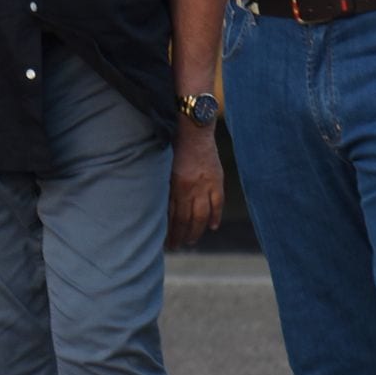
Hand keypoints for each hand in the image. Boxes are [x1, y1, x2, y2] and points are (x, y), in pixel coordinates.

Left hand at [166, 123, 223, 247]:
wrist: (193, 128)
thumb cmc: (172, 146)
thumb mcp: (162, 167)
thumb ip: (163, 187)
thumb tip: (157, 209)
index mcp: (174, 185)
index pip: (172, 217)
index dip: (169, 233)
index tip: (165, 243)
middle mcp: (190, 188)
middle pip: (187, 220)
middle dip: (181, 236)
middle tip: (177, 246)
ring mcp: (205, 185)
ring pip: (202, 216)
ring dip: (197, 231)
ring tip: (191, 240)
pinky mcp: (217, 179)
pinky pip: (218, 203)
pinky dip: (216, 216)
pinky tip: (212, 226)